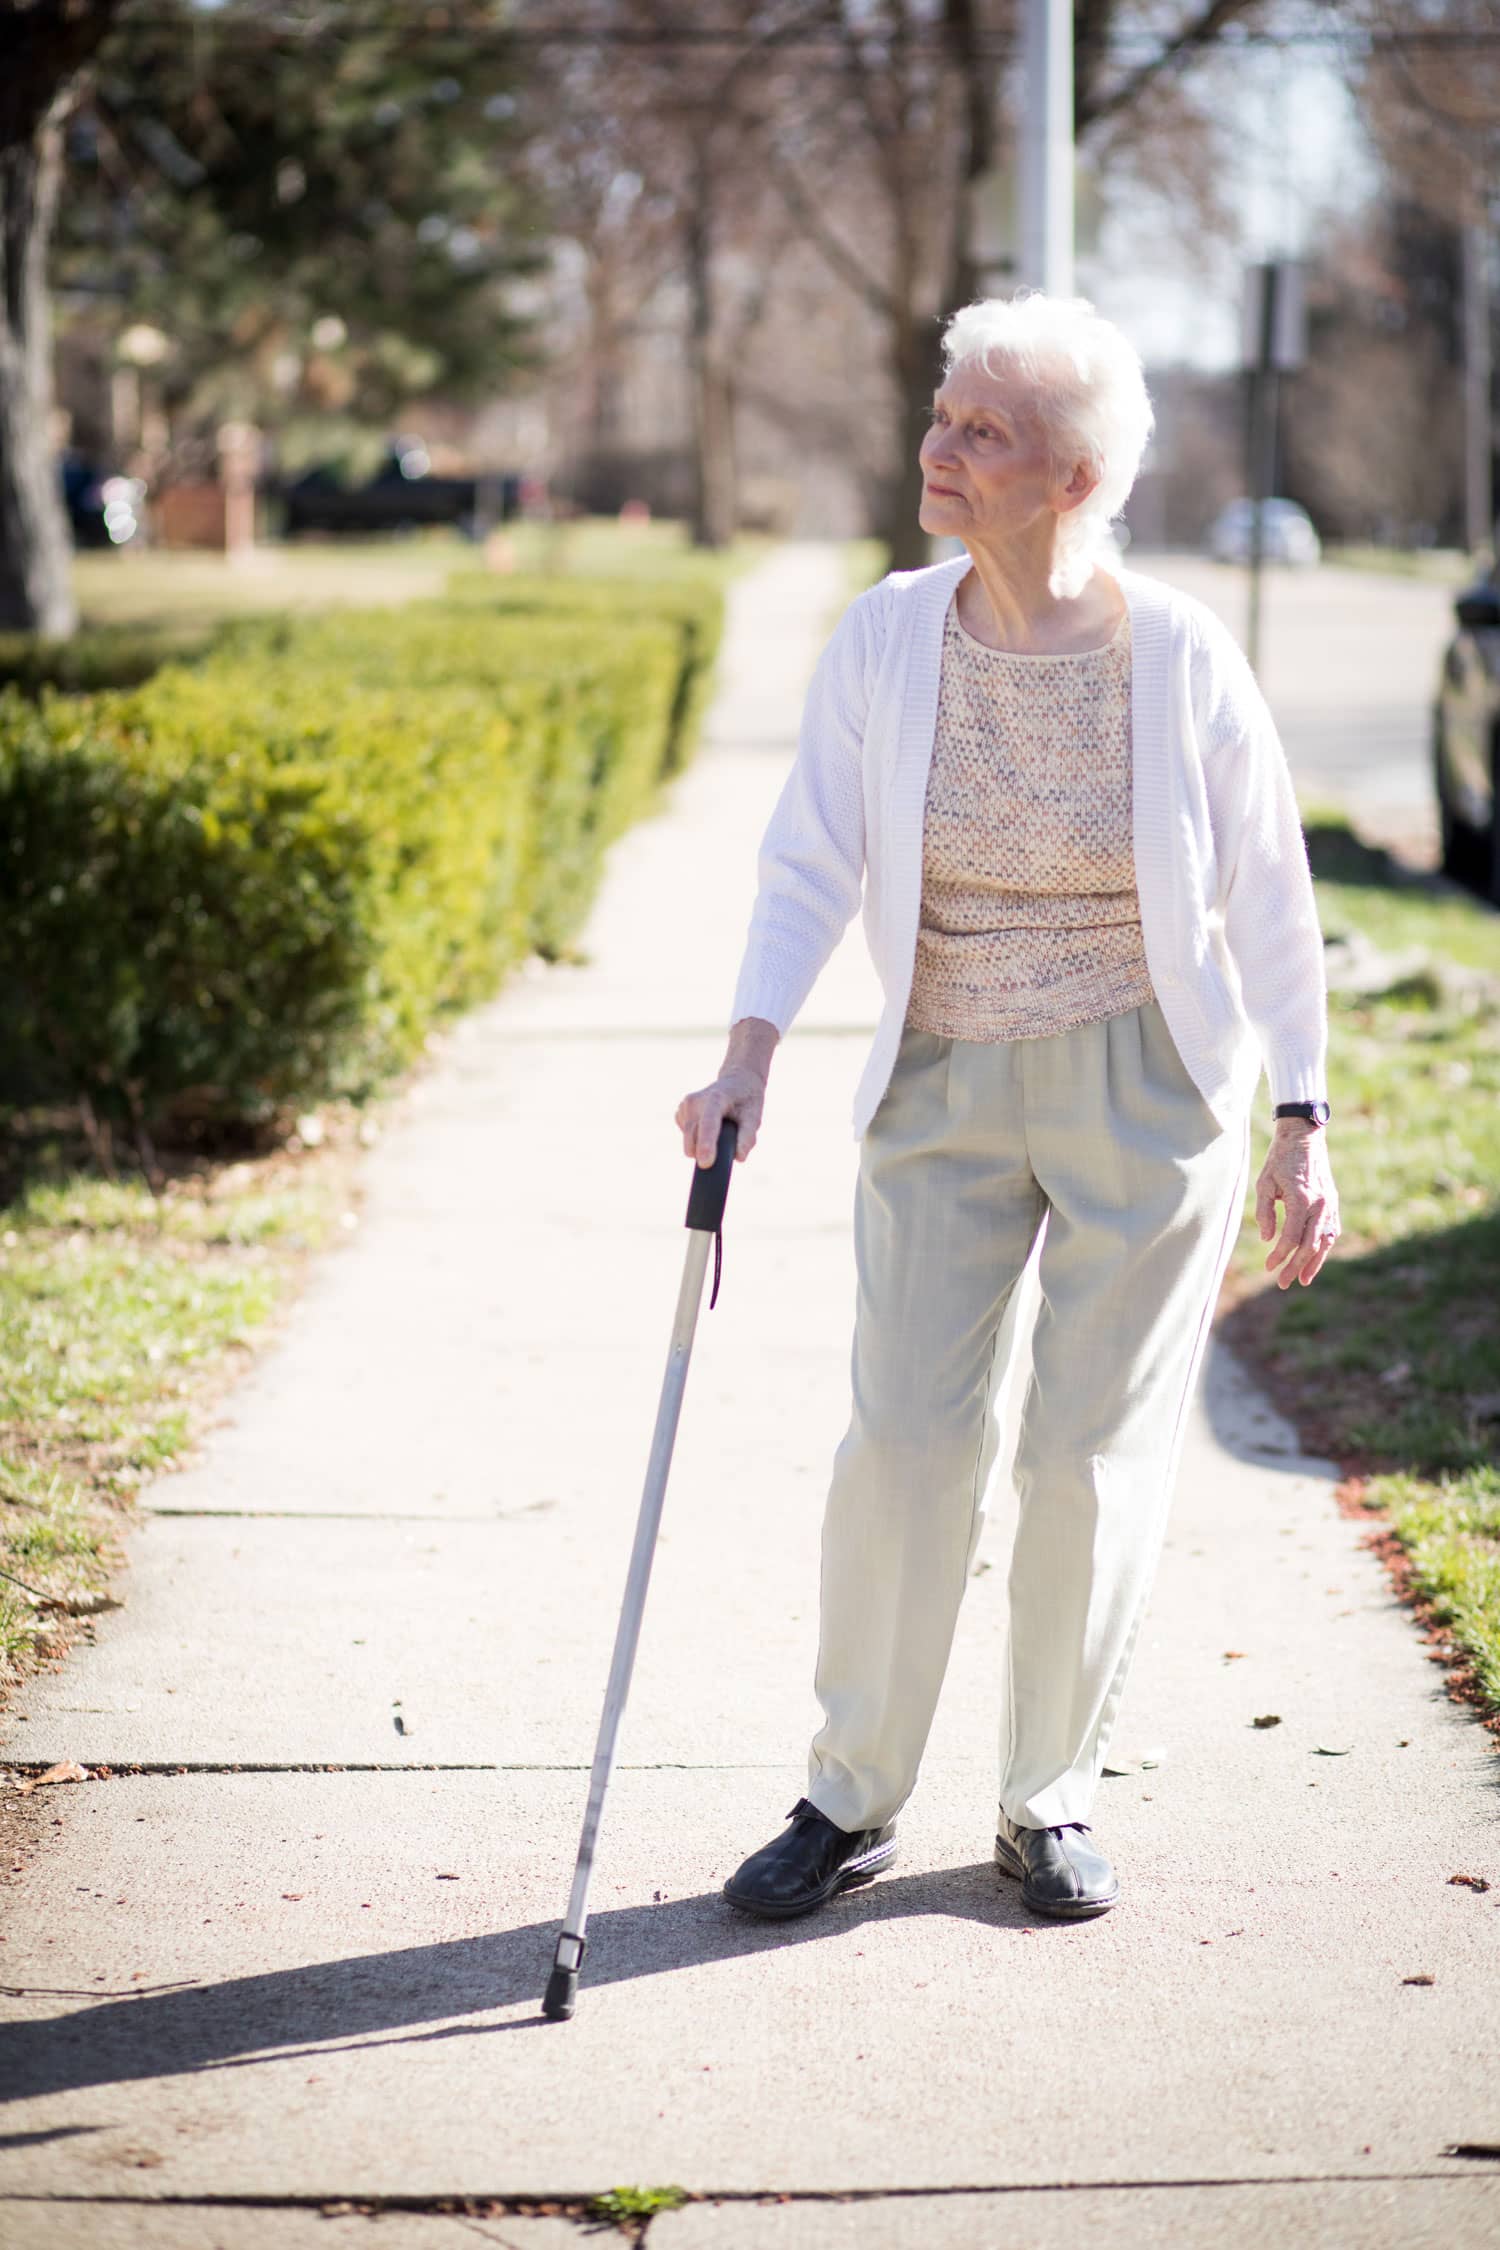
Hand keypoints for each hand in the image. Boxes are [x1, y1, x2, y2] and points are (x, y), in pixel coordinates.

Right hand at [675, 1018, 778, 1166]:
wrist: (736, 1082)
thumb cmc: (746, 1101)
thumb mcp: (754, 1116)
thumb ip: (748, 1136)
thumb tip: (739, 1157)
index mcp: (715, 1098)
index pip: (708, 1123)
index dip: (706, 1144)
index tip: (705, 1163)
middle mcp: (695, 1100)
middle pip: (693, 1136)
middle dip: (705, 1152)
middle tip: (724, 1151)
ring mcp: (685, 1106)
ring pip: (689, 1141)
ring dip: (703, 1144)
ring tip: (721, 1130)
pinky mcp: (680, 1113)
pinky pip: (687, 1138)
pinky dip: (698, 1139)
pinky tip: (710, 1127)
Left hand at [1255, 1119, 1339, 1288]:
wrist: (1304, 1136)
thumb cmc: (1280, 1158)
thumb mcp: (1264, 1183)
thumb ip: (1265, 1212)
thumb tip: (1267, 1239)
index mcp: (1302, 1200)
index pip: (1291, 1238)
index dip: (1280, 1255)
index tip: (1268, 1266)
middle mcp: (1320, 1205)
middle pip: (1310, 1245)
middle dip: (1296, 1266)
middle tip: (1282, 1283)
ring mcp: (1329, 1204)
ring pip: (1325, 1241)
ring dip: (1314, 1262)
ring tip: (1303, 1279)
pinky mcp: (1332, 1201)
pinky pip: (1331, 1229)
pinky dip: (1324, 1246)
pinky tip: (1316, 1257)